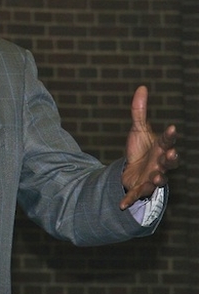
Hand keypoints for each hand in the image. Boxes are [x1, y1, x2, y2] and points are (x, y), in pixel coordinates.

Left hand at [120, 86, 177, 209]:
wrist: (133, 170)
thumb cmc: (141, 149)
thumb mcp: (138, 129)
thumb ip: (139, 111)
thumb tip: (142, 87)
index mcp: (161, 149)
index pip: (167, 140)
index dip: (169, 135)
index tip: (171, 128)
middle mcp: (160, 164)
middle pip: (169, 162)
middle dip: (171, 158)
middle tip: (171, 154)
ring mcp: (152, 177)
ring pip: (159, 179)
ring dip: (158, 178)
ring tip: (155, 177)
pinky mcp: (140, 188)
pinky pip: (136, 196)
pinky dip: (129, 201)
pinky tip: (121, 206)